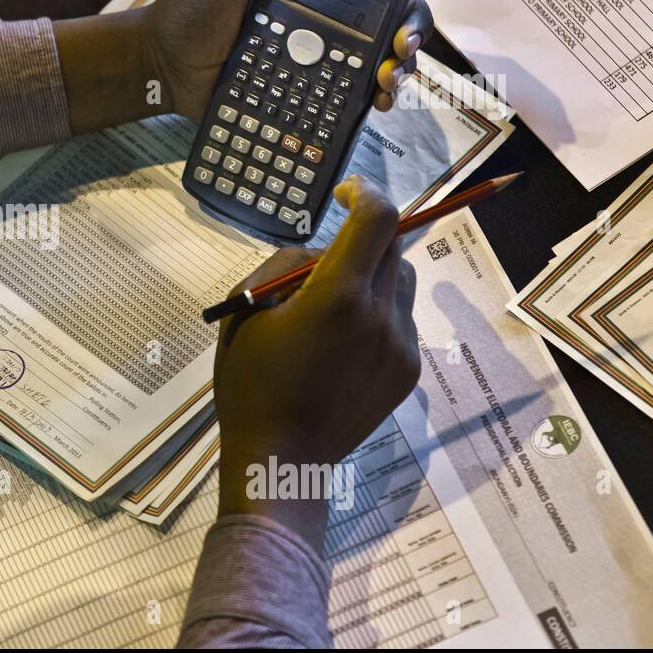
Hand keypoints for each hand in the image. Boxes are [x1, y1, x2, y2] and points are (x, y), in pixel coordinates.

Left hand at [141, 0, 434, 117]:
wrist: (166, 65)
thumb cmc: (188, 4)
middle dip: (412, 16)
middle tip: (402, 40)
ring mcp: (324, 39)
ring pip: (384, 42)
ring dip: (402, 58)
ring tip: (390, 76)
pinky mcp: (314, 78)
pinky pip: (357, 82)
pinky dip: (376, 90)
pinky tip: (377, 99)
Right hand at [212, 176, 420, 549]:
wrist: (283, 459)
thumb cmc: (250, 386)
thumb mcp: (245, 316)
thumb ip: (281, 271)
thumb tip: (314, 253)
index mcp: (335, 297)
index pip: (376, 219)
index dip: (364, 193)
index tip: (345, 193)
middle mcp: (379, 315)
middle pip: (393, 245)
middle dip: (363, 237)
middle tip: (327, 258)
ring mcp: (400, 345)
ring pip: (402, 281)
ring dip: (374, 274)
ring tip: (335, 305)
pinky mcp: (407, 370)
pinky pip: (401, 320)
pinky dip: (377, 313)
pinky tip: (343, 344)